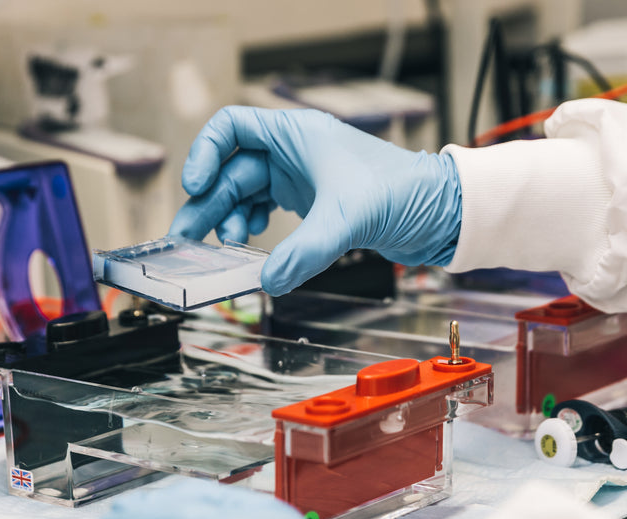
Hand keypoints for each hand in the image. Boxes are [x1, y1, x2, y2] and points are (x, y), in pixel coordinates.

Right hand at [169, 106, 461, 295]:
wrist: (440, 212)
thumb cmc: (403, 192)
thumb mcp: (347, 219)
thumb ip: (304, 251)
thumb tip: (268, 282)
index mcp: (295, 134)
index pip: (230, 128)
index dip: (205, 153)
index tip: (194, 186)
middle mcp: (291, 152)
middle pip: (230, 172)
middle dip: (207, 205)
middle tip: (186, 239)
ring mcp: (298, 178)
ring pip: (243, 195)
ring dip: (227, 222)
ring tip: (226, 249)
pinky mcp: (307, 204)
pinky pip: (262, 213)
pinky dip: (250, 231)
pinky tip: (252, 250)